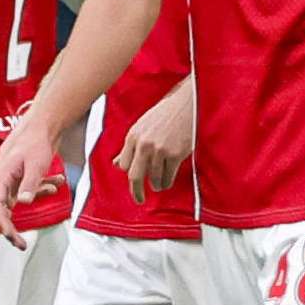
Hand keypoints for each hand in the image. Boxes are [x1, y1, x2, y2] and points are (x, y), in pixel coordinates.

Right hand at [0, 121, 63, 248]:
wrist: (43, 122)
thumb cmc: (36, 141)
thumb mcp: (36, 164)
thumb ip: (30, 184)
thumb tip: (22, 203)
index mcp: (2, 177)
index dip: (4, 225)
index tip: (14, 239)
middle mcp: (3, 179)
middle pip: (3, 209)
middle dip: (13, 226)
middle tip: (21, 244)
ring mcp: (11, 177)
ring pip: (20, 198)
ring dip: (38, 195)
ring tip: (54, 188)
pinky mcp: (21, 174)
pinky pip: (29, 187)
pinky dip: (43, 186)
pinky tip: (57, 180)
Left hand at [117, 77, 192, 202]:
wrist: (188, 104)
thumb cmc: (166, 113)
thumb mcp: (143, 126)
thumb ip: (130, 146)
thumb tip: (116, 164)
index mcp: (133, 136)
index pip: (123, 165)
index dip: (129, 173)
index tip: (134, 180)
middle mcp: (143, 144)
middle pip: (134, 176)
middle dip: (136, 192)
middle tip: (139, 199)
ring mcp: (159, 150)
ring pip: (154, 178)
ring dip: (157, 185)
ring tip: (159, 185)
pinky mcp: (175, 154)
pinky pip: (168, 177)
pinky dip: (167, 183)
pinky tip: (167, 182)